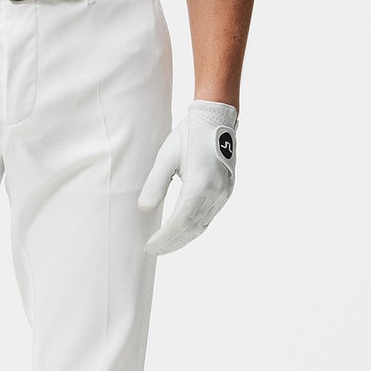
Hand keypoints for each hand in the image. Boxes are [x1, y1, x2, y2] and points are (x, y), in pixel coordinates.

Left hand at [137, 100, 237, 256]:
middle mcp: (216, 192)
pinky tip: (182, 229)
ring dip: (183, 237)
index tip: (149, 248)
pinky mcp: (226, 190)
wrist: (216, 119)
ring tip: (165, 245)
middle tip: (154, 251)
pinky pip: (209, 215)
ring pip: (202, 224)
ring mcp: (224, 192)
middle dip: (173, 243)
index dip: (165, 238)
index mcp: (200, 185)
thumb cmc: (187, 136)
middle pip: (192, 228)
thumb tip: (144, 209)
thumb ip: (155, 184)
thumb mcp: (166, 157)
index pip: (180, 222)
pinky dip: (194, 226)